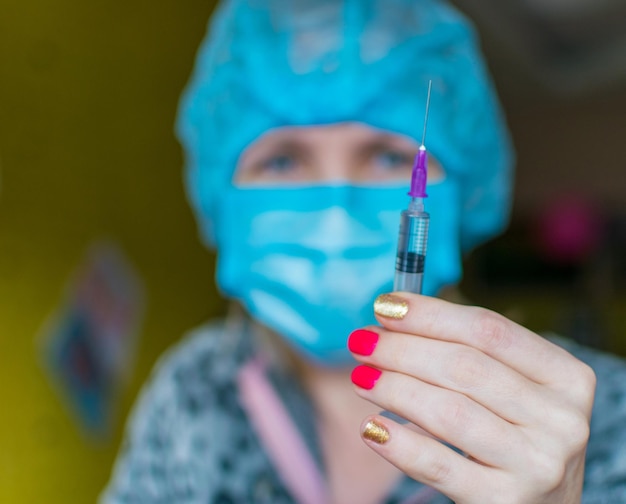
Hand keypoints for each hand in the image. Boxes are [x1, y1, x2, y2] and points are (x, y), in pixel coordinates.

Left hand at [348, 293, 595, 503]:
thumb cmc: (512, 433)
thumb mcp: (511, 390)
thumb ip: (468, 351)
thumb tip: (393, 315)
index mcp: (566, 376)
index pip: (488, 330)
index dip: (430, 314)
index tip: (385, 305)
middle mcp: (562, 419)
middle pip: (465, 367)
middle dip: (402, 349)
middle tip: (361, 341)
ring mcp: (538, 464)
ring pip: (449, 412)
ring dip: (394, 388)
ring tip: (359, 376)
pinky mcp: (505, 501)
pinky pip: (439, 465)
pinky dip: (400, 443)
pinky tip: (371, 427)